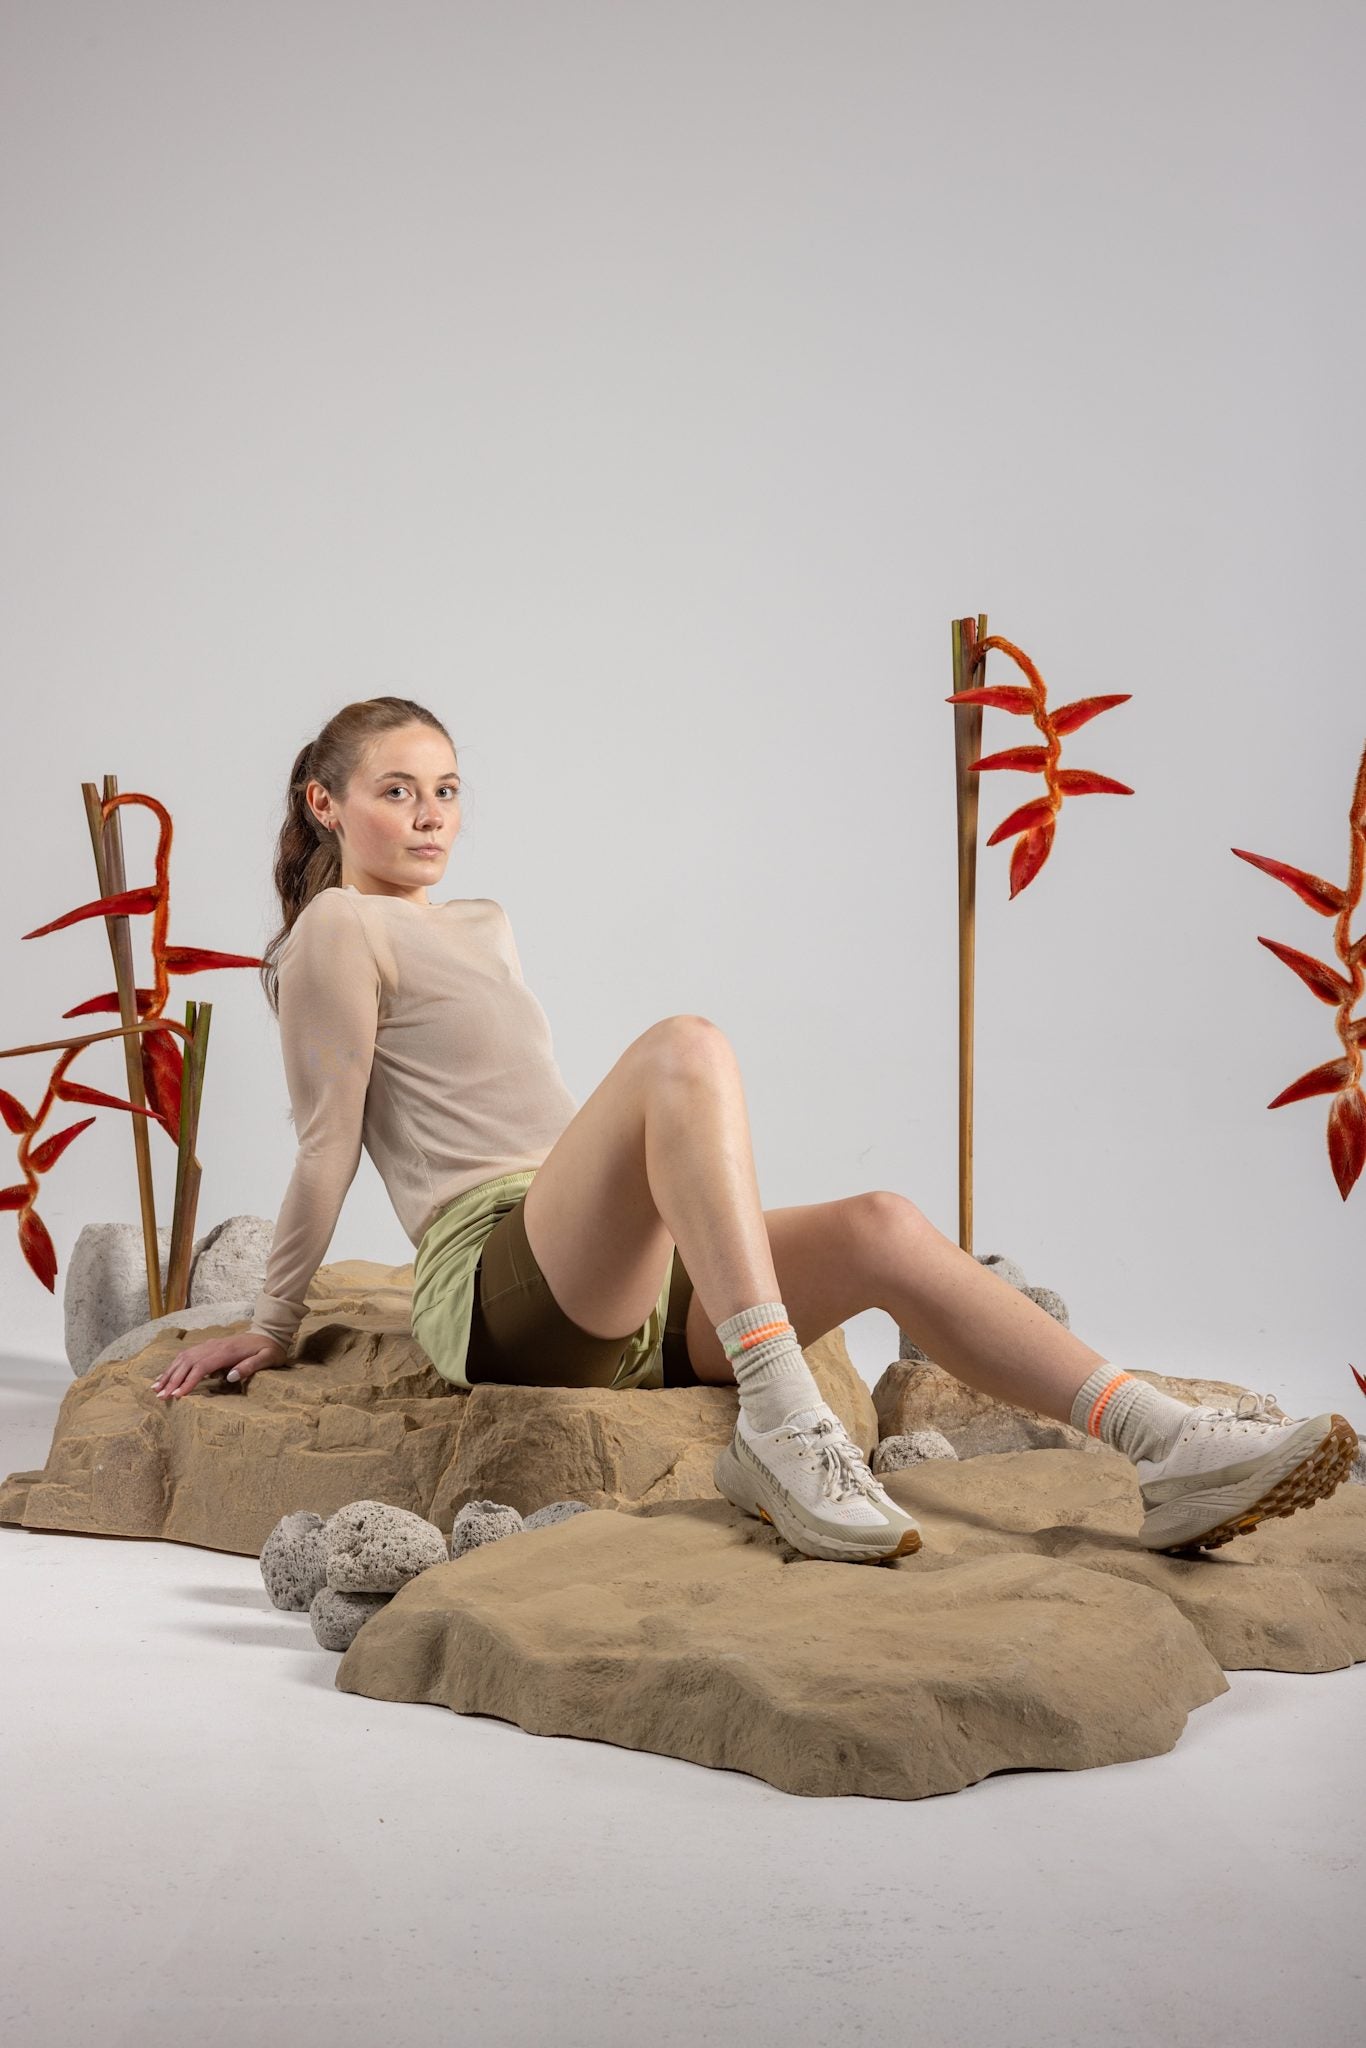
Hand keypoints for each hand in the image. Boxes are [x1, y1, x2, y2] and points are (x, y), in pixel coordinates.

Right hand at [152, 1331, 287, 1399]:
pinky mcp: (208, 1345)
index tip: (177, 1396)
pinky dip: (173, 1365)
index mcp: (227, 1351)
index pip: (202, 1367)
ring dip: (168, 1372)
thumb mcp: (268, 1358)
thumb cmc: (269, 1350)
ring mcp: (209, 1344)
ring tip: (155, 1388)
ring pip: (183, 1358)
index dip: (188, 1381)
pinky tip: (165, 1375)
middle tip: (160, 1397)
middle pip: (187, 1362)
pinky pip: (186, 1355)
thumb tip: (232, 1376)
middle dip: (172, 1380)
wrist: (269, 1333)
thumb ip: (252, 1366)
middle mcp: (213, 1345)